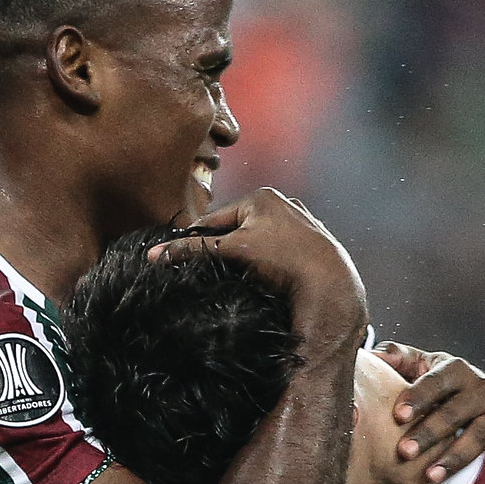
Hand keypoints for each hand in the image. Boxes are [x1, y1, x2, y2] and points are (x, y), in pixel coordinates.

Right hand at [152, 190, 367, 343]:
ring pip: (257, 245)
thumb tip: (155, 255)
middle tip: (206, 273)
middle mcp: (284, 206)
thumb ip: (194, 250)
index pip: (215, 218)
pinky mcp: (311, 250)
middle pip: (236, 231)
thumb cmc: (283, 258)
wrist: (330, 286)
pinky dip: (266, 268)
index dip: (195, 239)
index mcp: (263, 197)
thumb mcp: (233, 250)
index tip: (177, 258)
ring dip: (244, 261)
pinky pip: (277, 258)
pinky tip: (261, 283)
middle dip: (222, 250)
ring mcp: (301, 228)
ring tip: (233, 280)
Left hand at [375, 343, 484, 483]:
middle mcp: (484, 389)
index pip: (438, 380)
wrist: (483, 400)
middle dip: (429, 433)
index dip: (418, 396)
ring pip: (480, 434)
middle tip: (404, 453)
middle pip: (456, 411)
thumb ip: (398, 357)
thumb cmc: (441, 386)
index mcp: (458, 370)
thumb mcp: (422, 366)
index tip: (398, 416)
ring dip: (456, 457)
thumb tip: (375, 357)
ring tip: (431, 477)